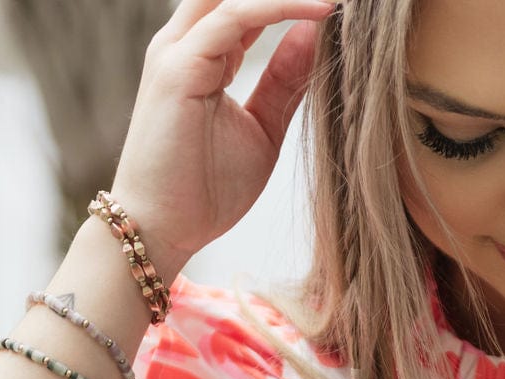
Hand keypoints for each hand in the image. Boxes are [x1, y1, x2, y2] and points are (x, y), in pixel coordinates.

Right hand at [107, 0, 335, 279]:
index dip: (291, 0)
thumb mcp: (262, 129)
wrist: (165, 229)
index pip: (248, 4)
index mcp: (206, 53)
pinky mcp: (178, 67)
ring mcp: (178, 50)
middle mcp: (187, 42)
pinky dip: (277, 8)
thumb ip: (285, 82)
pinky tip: (318, 11)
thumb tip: (314, 34)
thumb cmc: (206, 190)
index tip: (338, 4)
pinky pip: (234, 17)